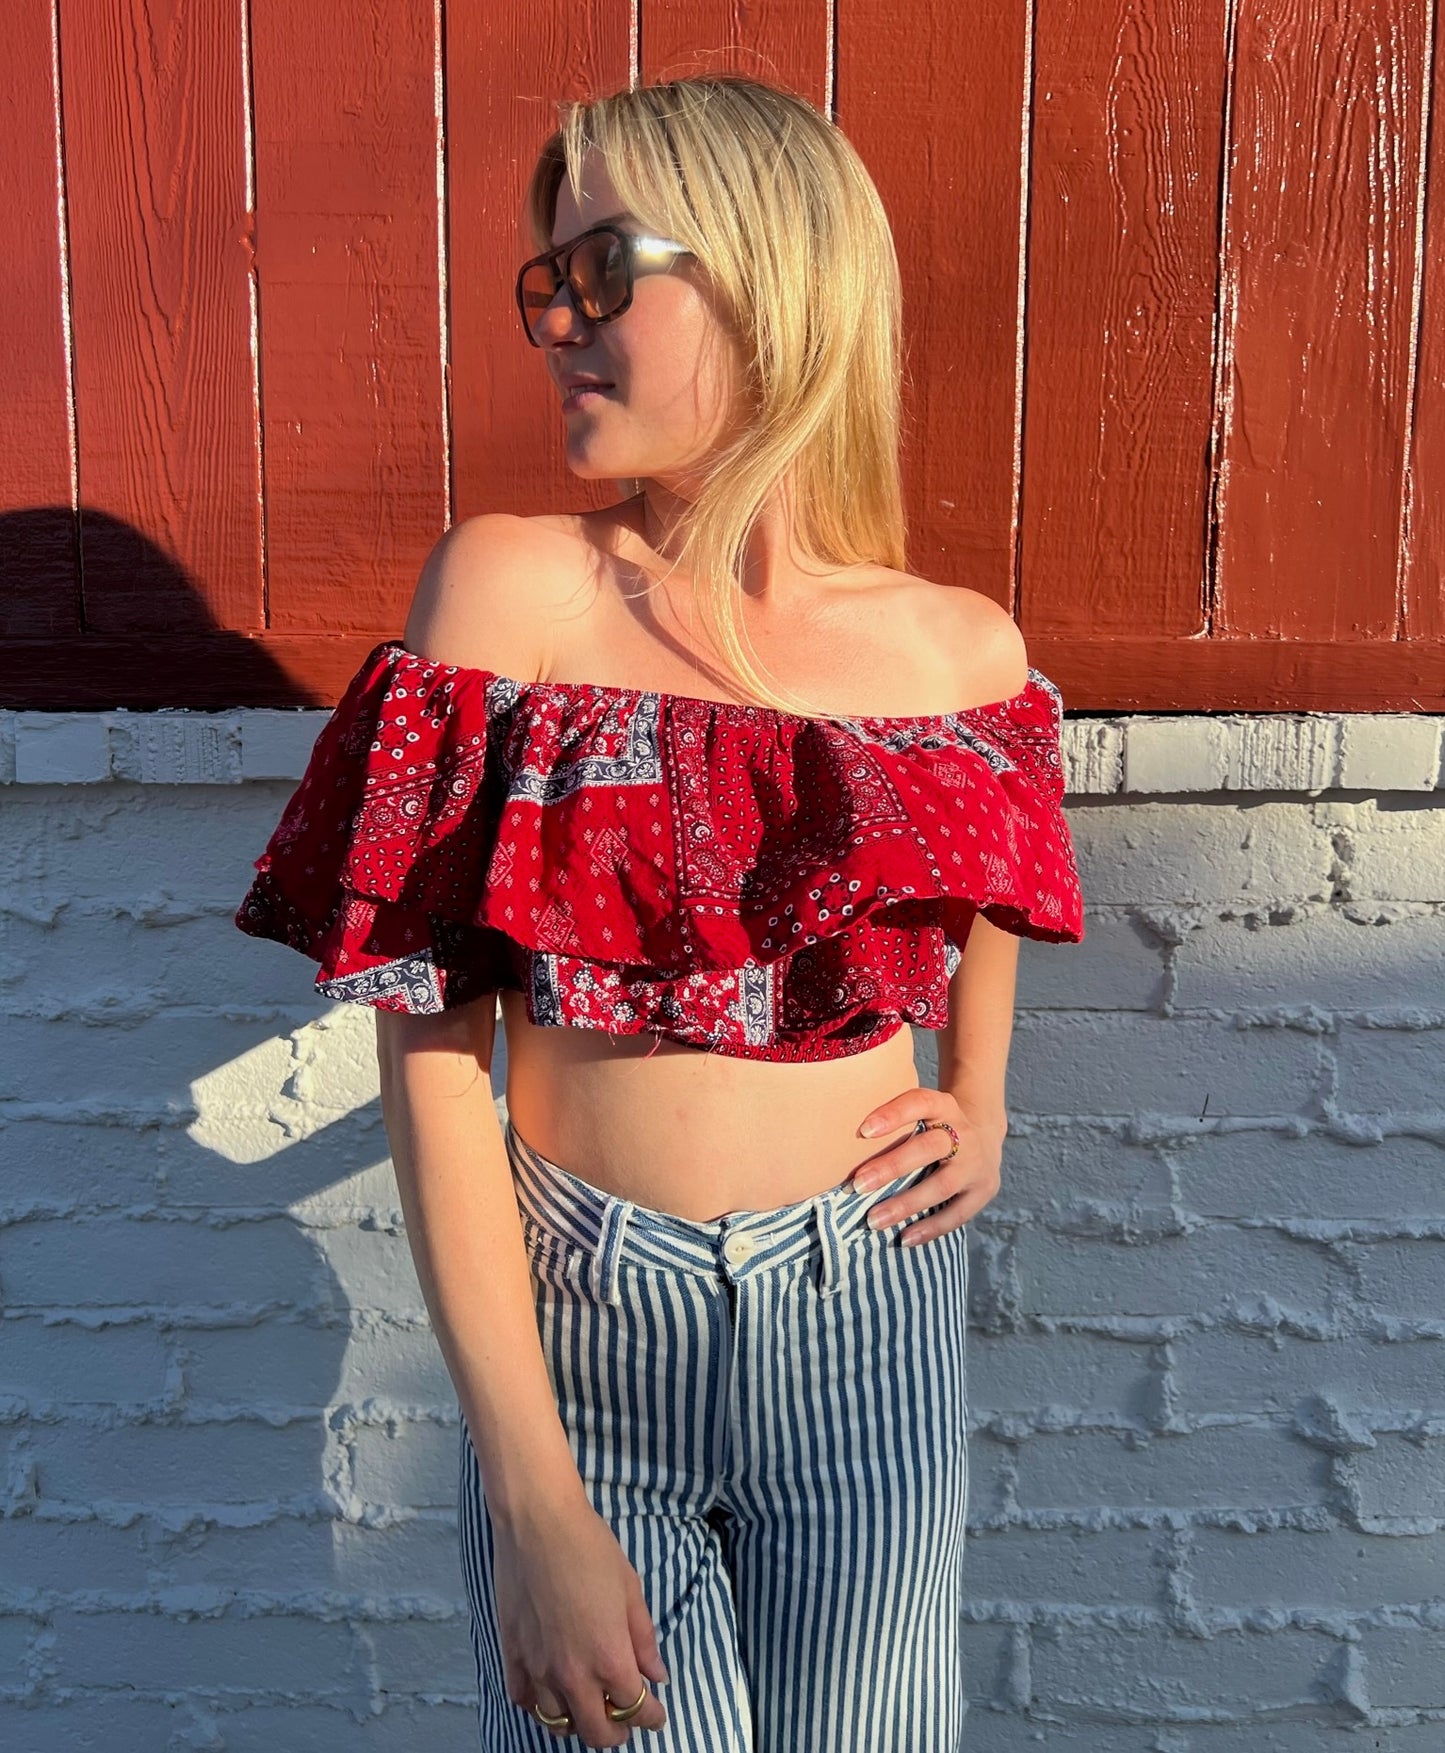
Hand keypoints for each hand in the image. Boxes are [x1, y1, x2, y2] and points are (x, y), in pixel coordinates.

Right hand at [491, 1492, 669, 1745]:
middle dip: (617, 1732)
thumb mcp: (630, 1590)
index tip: (656, 1713)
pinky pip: (524, 1701)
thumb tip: (656, 1674)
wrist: (537, 1523)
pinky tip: (551, 1693)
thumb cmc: (590, 1548)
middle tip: (625, 1720)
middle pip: (596, 1732)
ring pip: (558, 1723)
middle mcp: (573, 1674)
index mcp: (610, 1658)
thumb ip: (643, 1639)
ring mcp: (538, 1669)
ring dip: (578, 1721)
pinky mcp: (512, 1655)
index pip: (635, 1709)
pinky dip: (540, 1707)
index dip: (651, 1716)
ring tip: (589, 1707)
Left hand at [851, 1091, 1004, 1247]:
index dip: (893, 1114)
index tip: (863, 1130)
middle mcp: (963, 1133)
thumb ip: (892, 1123)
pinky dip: (930, 1228)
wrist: (984, 1136)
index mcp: (944, 1106)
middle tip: (857, 1185)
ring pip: (942, 1185)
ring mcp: (976, 1164)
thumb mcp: (921, 1112)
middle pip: (928, 1148)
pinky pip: (958, 1213)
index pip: (919, 1103)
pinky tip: (904, 1238)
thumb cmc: (933, 1127)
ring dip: (906, 1204)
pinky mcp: (984, 1191)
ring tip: (873, 1220)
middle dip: (892, 1167)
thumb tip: (838, 1148)